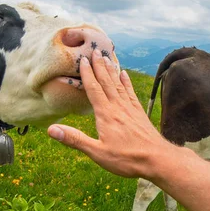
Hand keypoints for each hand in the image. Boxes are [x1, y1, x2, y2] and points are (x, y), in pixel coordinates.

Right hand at [47, 49, 169, 177]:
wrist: (158, 159)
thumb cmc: (127, 159)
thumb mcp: (97, 152)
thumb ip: (75, 140)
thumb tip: (51, 130)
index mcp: (106, 114)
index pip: (94, 89)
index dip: (87, 74)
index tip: (82, 60)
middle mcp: (118, 107)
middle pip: (106, 82)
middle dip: (99, 66)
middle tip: (94, 50)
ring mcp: (130, 108)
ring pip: (118, 84)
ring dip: (111, 70)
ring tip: (106, 57)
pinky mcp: (139, 113)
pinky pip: (130, 92)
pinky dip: (126, 82)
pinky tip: (124, 74)